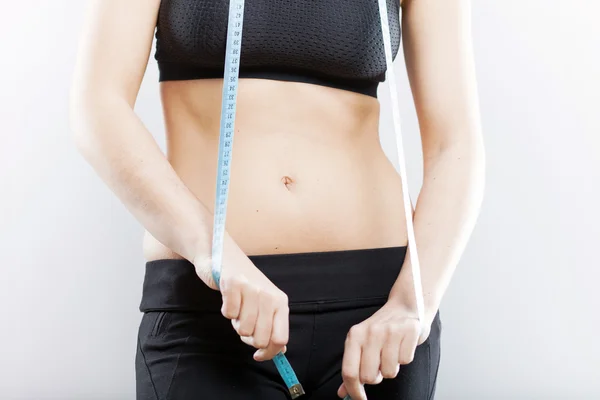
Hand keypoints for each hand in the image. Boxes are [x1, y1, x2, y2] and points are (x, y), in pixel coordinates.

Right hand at [193, 233, 288, 361]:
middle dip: (248, 337)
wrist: (223, 255)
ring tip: (237, 307)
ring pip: (243, 329)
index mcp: (280, 302)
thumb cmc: (245, 284)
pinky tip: (228, 298)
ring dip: (236, 323)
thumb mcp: (265, 303)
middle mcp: (269, 295)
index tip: (257, 355)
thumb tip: (281, 350)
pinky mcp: (233, 284)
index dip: (268, 353)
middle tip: (244, 321)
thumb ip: (273, 325)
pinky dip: (226, 310)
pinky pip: (228, 314)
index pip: (280, 339)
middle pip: (260, 339)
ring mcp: (252, 289)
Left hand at [337, 300, 430, 399]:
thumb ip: (352, 367)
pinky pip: (405, 361)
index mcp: (355, 335)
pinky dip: (404, 358)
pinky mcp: (409, 331)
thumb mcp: (362, 343)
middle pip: (369, 377)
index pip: (349, 372)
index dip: (354, 390)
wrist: (405, 306)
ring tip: (391, 353)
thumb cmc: (382, 329)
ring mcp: (390, 331)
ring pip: (389, 372)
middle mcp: (370, 332)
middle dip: (376, 377)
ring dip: (391, 368)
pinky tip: (402, 346)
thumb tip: (343, 392)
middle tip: (379, 365)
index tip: (360, 399)